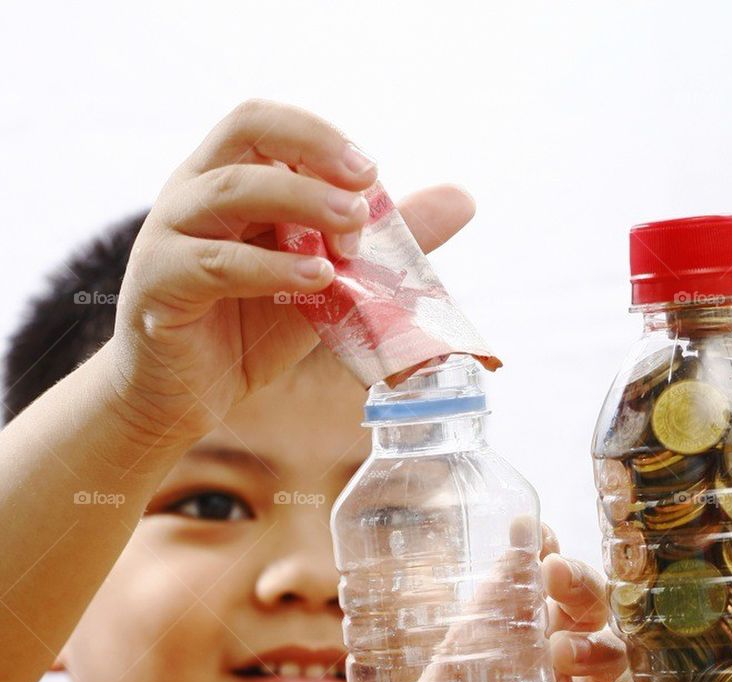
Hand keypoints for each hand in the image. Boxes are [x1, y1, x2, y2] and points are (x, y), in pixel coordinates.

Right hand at [105, 99, 474, 446]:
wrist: (184, 398)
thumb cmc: (247, 330)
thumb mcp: (326, 281)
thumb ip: (381, 242)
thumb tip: (462, 200)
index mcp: (228, 179)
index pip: (268, 124)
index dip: (321, 137)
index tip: (372, 174)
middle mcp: (193, 194)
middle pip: (246, 133)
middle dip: (312, 151)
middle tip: (366, 188)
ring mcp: (170, 236)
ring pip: (230, 190)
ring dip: (299, 202)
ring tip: (350, 233)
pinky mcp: (160, 286)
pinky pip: (214, 263)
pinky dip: (270, 267)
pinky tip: (316, 278)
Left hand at [315, 528, 625, 681]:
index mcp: (490, 659)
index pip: (518, 593)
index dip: (528, 556)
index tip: (530, 528)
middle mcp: (539, 675)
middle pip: (577, 607)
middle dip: (575, 581)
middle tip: (553, 572)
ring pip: (608, 655)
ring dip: (590, 641)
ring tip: (560, 649)